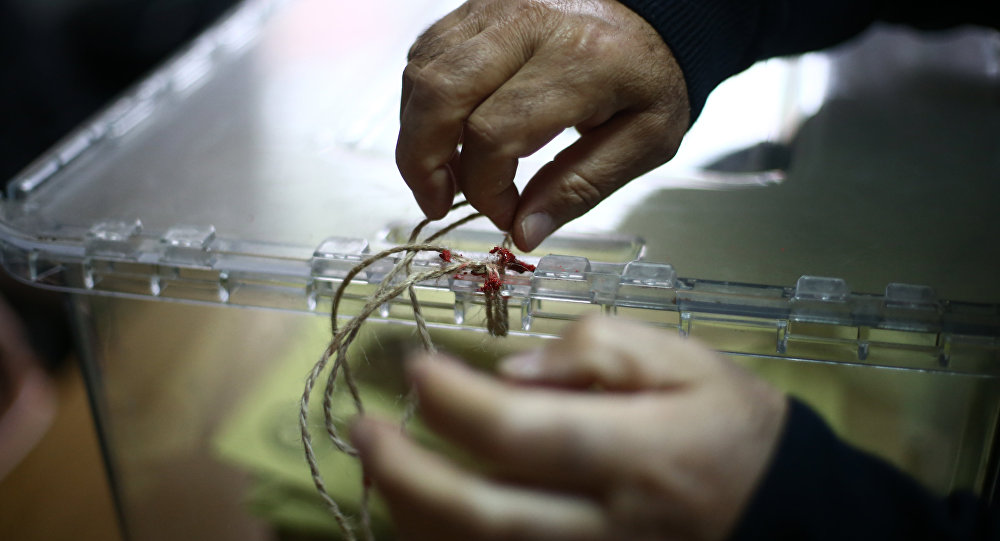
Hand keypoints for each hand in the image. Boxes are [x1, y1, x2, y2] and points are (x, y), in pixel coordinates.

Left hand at [351, 317, 787, 540]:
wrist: (780, 511)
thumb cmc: (728, 426)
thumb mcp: (686, 362)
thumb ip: (601, 351)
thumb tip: (513, 367)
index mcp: (641, 455)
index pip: (525, 432)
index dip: (456, 401)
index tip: (416, 367)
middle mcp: (610, 526)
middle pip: (486, 515)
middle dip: (406, 475)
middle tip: (361, 429)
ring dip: (412, 519)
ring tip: (377, 470)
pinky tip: (417, 517)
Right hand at [397, 0, 689, 250]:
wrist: (655, 17)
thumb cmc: (650, 78)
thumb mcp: (643, 142)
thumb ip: (581, 188)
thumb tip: (522, 232)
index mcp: (580, 61)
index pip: (496, 132)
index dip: (485, 188)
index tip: (504, 214)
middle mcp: (528, 25)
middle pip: (440, 95)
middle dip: (422, 162)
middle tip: (437, 202)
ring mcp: (496, 9)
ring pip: (422, 74)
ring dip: (416, 134)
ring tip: (443, 174)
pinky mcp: (477, 6)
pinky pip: (425, 55)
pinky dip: (422, 103)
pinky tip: (446, 133)